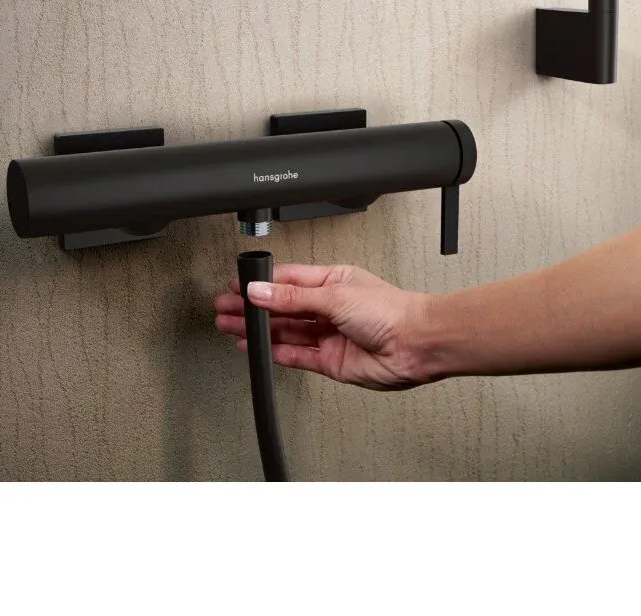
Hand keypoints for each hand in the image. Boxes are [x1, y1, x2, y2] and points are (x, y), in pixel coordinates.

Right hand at [214, 263, 431, 390]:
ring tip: (231, 327)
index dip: (261, 284)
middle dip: (252, 308)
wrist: (416, 344)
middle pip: (282, 307)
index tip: (236, 286)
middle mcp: (330, 308)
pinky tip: (257, 348)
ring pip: (286, 331)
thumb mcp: (334, 295)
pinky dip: (275, 352)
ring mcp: (329, 335)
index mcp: (333, 281)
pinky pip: (296, 355)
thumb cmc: (390, 311)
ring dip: (258, 330)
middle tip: (224, 309)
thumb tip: (260, 290)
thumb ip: (293, 297)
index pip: (288, 280)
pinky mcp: (330, 361)